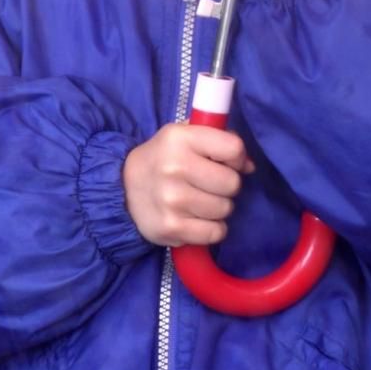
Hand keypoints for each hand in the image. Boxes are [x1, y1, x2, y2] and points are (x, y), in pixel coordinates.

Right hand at [122, 123, 255, 247]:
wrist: (121, 190)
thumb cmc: (162, 160)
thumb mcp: (183, 137)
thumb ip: (217, 141)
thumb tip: (249, 166)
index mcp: (179, 138)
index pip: (233, 148)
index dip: (236, 158)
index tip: (224, 162)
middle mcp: (174, 167)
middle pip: (232, 183)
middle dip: (225, 186)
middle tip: (207, 185)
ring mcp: (171, 199)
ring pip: (225, 209)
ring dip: (217, 208)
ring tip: (198, 202)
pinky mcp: (171, 227)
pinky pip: (215, 232)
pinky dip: (211, 229)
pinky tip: (195, 220)